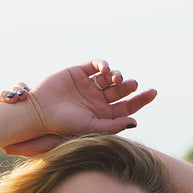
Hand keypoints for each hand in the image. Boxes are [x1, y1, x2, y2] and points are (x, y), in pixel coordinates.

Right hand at [0, 60, 156, 155]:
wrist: (40, 112)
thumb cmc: (63, 125)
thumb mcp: (91, 128)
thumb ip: (113, 125)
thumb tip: (135, 121)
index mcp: (103, 115)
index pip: (127, 106)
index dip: (141, 100)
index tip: (153, 92)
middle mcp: (98, 100)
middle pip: (122, 91)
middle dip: (131, 86)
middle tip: (133, 85)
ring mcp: (89, 85)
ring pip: (111, 77)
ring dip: (118, 76)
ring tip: (117, 80)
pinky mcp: (79, 72)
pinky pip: (96, 65)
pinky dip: (104, 65)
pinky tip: (106, 70)